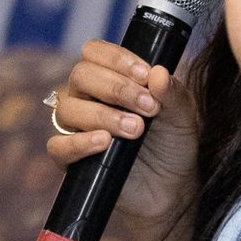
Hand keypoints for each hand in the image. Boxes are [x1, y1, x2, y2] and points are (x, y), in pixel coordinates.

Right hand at [46, 38, 198, 218]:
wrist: (171, 188)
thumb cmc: (171, 144)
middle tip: (148, 107)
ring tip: (136, 130)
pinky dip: (79, 142)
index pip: (94, 52)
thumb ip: (172, 93)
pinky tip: (104, 143)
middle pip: (80, 75)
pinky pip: (58, 145)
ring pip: (68, 108)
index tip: (145, 75)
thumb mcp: (182, 116)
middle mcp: (86, 98)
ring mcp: (75, 128)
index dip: (117, 59)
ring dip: (104, 115)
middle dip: (116, 88)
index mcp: (108, 78)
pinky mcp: (70, 159)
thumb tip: (158, 73)